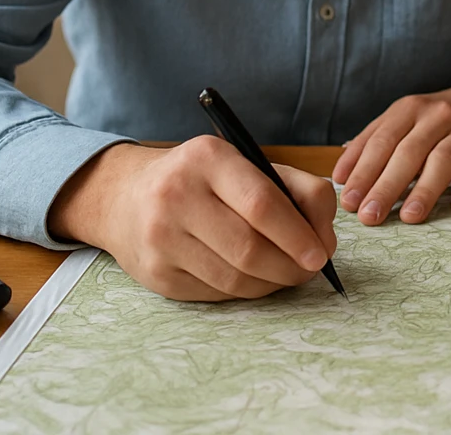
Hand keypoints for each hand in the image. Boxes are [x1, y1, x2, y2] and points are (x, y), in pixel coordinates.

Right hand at [47, 137, 337, 300]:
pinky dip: (246, 291)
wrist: (125, 198)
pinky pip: (216, 293)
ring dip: (272, 283)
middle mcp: (176, 195)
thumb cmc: (203, 181)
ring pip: (235, 277)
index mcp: (207, 158)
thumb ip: (295, 189)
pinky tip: (255, 279)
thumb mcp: (245, 165)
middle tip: (310, 269)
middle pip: (250, 247)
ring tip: (287, 274)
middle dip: (291, 266)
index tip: (322, 253)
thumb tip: (325, 238)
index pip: (263, 203)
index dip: (298, 234)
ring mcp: (160, 238)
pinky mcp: (156, 274)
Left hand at [332, 79, 450, 224]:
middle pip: (409, 152)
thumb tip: (343, 175)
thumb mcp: (408, 117)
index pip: (382, 141)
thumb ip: (376, 141)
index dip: (363, 171)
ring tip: (408, 217)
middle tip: (369, 216)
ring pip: (444, 159)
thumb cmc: (443, 117)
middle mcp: (438, 115)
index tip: (348, 201)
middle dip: (386, 186)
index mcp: (411, 109)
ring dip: (425, 189)